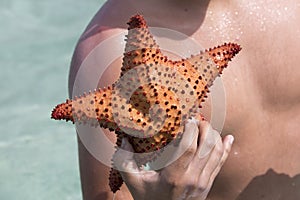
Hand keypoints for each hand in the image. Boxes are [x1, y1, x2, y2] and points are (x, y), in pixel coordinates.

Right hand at [113, 118, 233, 199]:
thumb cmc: (149, 199)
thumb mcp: (134, 182)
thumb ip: (125, 160)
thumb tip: (124, 138)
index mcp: (174, 176)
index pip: (189, 147)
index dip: (191, 129)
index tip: (186, 118)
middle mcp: (193, 179)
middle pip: (207, 146)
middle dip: (204, 127)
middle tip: (196, 119)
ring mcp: (203, 183)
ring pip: (216, 152)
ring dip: (214, 135)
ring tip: (204, 125)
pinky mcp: (208, 185)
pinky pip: (221, 163)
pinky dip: (226, 149)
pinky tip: (229, 138)